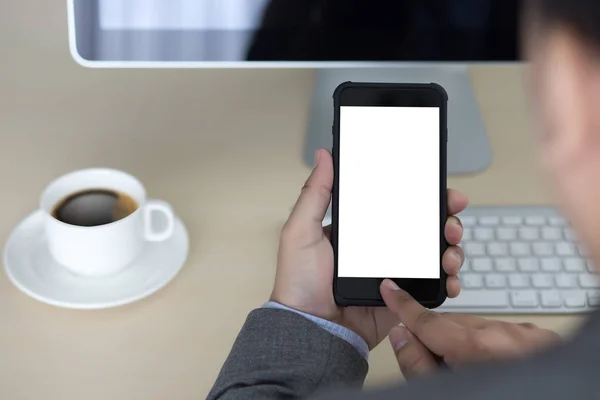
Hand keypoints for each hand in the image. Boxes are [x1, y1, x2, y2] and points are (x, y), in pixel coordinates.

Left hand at [270, 148, 468, 348]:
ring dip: (451, 248)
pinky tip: (450, 278)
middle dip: (446, 220)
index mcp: (361, 228)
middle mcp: (381, 247)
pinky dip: (448, 280)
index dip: (422, 194)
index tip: (440, 188)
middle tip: (451, 222)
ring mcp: (394, 271)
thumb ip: (315, 193)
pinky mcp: (402, 295)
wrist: (310, 328)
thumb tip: (324, 155)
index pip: (398, 204)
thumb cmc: (299, 281)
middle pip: (424, 226)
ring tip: (450, 253)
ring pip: (434, 252)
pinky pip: (433, 285)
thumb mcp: (301, 230)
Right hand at [380, 280, 560, 378]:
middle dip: (435, 336)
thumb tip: (402, 336)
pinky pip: (501, 330)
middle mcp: (505, 335)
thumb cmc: (498, 399)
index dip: (403, 306)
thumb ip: (417, 363)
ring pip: (476, 326)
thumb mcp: (443, 390)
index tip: (390, 290)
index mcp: (478, 348)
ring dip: (463, 341)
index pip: (428, 321)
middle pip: (451, 323)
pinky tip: (486, 363)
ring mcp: (526, 335)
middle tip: (431, 361)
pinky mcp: (539, 338)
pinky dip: (488, 342)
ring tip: (464, 370)